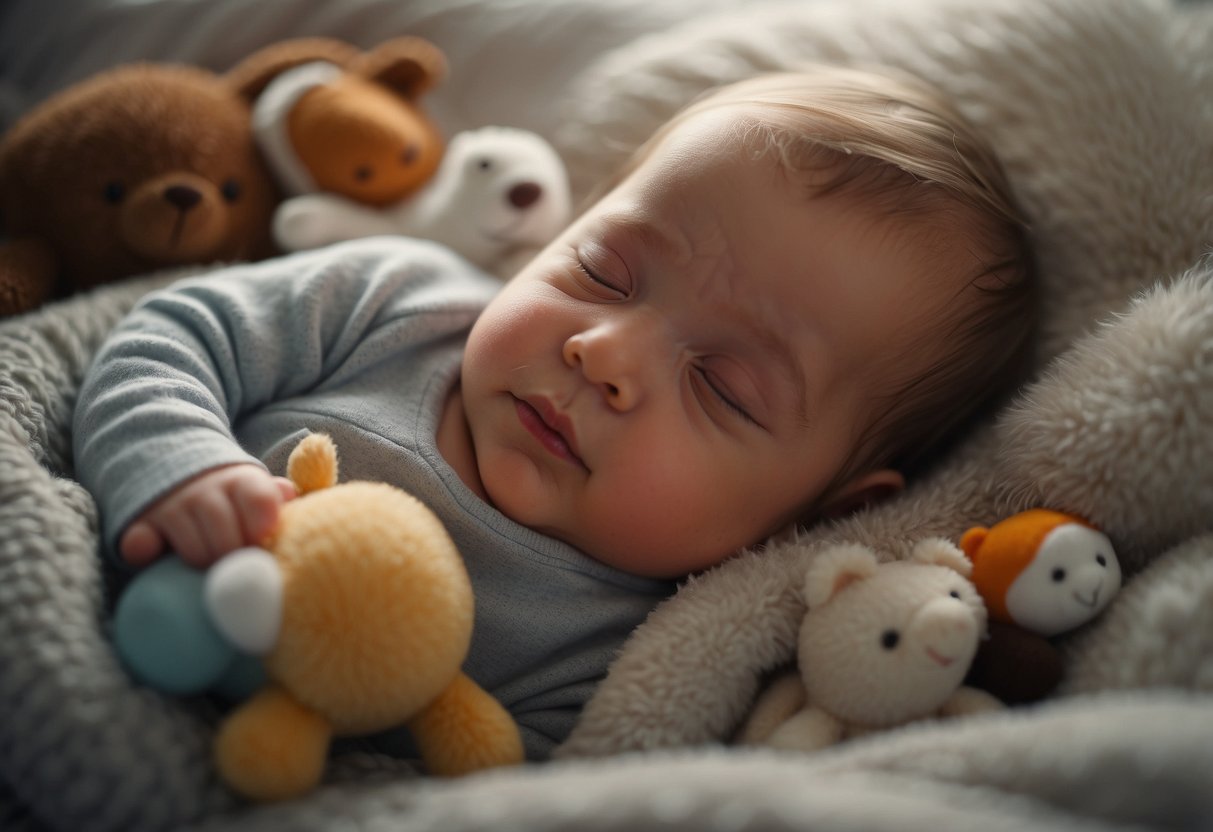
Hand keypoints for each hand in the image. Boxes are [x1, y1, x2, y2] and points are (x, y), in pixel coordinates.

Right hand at [119, 463, 295, 567]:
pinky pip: (140, 545)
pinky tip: (161, 557)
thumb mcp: (255, 487)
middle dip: (240, 562)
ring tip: (214, 563)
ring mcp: (170, 506)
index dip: (264, 528)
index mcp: (241, 482)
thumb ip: (274, 496)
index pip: (260, 502)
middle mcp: (204, 491)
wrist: (176, 463)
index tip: (265, 539)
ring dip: (208, 567)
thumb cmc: (229, 492)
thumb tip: (287, 494)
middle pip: (230, 541)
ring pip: (196, 554)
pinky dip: (148, 554)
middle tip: (242, 565)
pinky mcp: (140, 522)